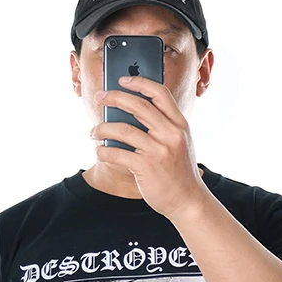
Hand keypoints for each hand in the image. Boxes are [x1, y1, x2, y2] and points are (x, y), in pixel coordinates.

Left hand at [90, 74, 207, 219]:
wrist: (187, 201)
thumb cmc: (179, 173)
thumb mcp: (180, 143)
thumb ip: (164, 127)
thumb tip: (132, 112)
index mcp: (180, 125)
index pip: (160, 93)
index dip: (139, 82)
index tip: (122, 80)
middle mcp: (170, 134)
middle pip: (138, 105)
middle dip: (114, 98)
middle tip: (100, 98)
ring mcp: (158, 151)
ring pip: (122, 129)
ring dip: (103, 128)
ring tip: (94, 131)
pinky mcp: (146, 167)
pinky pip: (117, 154)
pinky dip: (104, 152)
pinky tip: (100, 152)